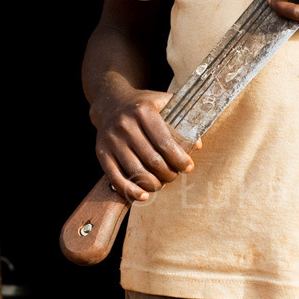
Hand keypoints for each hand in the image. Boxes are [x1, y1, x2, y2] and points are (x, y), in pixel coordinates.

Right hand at [91, 87, 199, 203]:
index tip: (187, 167)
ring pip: (136, 172)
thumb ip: (182, 121)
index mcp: (143, 112)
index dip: (179, 160)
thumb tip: (197, 145)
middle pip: (152, 160)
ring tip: (161, 184)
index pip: (165, 144)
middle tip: (174, 176)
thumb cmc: (143, 105)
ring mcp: (112, 140)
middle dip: (168, 174)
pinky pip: (115, 178)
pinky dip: (130, 191)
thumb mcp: (163, 103)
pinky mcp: (101, 152)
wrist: (110, 102)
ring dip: (153, 184)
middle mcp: (125, 125)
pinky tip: (143, 196)